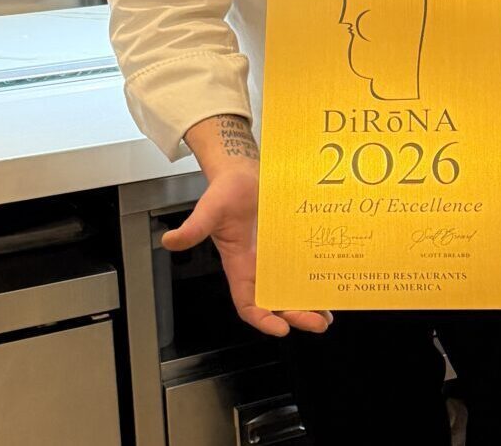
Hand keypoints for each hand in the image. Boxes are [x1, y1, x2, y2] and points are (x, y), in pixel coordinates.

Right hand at [161, 165, 331, 337]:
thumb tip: (170, 240)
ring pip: (293, 289)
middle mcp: (259, 267)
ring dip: (309, 305)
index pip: (248, 304)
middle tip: (318, 323)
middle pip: (277, 302)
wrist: (244, 172)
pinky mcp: (291, 244)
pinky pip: (304, 267)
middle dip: (296, 316)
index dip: (263, 319)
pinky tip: (330, 286)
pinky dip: (316, 280)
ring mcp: (277, 257)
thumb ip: (193, 228)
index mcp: (239, 266)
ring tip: (327, 317)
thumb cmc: (225, 191)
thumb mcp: (208, 209)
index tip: (280, 328)